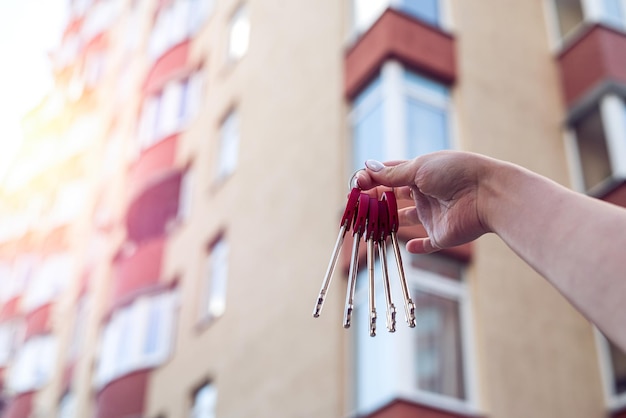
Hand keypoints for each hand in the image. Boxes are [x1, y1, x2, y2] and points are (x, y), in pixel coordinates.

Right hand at [355, 150, 492, 253]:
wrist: (487, 194)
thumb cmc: (455, 173)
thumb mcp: (419, 169)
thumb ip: (392, 173)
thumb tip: (367, 167)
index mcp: (420, 173)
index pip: (391, 175)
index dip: (372, 178)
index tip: (356, 184)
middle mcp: (425, 193)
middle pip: (394, 198)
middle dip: (376, 200)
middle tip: (357, 204)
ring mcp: (432, 215)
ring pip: (405, 220)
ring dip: (389, 222)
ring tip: (371, 224)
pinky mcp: (441, 236)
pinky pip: (427, 244)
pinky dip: (418, 247)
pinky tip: (409, 246)